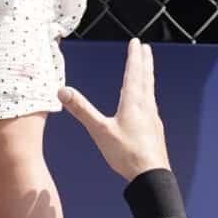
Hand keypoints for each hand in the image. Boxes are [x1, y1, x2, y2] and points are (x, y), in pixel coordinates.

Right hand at [58, 38, 170, 179]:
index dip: (134, 56)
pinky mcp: (154, 130)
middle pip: (146, 78)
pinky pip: (150, 105)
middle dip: (144, 62)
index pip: (134, 73)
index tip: (136, 42)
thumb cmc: (126, 154)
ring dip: (147, 77)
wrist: (152, 176)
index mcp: (133, 103)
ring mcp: (152, 118)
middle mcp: (146, 107)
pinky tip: (144, 104)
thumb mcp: (100, 131)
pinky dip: (146, 95)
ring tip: (145, 71)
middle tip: (146, 48)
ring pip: (149, 91)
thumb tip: (62, 91)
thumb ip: (82, 110)